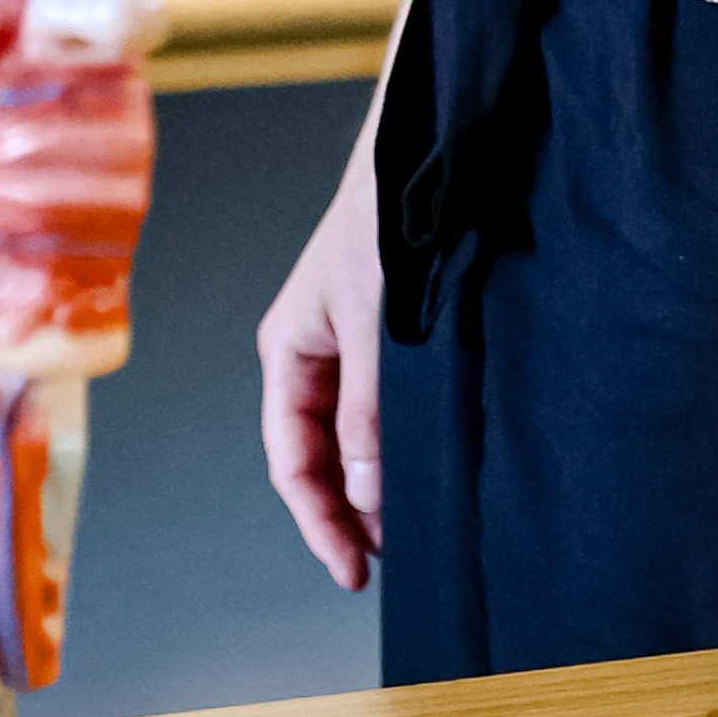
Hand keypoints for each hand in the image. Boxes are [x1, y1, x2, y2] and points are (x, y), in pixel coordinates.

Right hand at [257, 117, 384, 589]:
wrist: (429, 145)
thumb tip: (369, 496)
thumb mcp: (375, 324)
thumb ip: (369, 411)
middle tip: (390, 563)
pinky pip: (385, 407)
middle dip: (349, 513)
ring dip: (378, 483)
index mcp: (289, 350)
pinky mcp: (391, 334)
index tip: (355, 571)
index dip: (322, 522)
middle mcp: (315, 353)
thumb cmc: (386, 215)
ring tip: (413, 527)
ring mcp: (353, 345)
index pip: (293, 461)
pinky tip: (427, 467)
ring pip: (356, 436)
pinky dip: (400, 445)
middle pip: (321, 457)